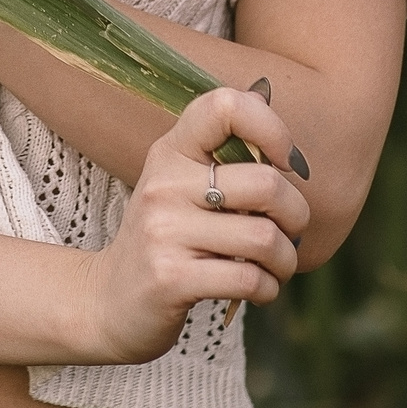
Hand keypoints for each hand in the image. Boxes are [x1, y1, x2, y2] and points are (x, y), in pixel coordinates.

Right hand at [74, 88, 311, 364]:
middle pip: (266, 183)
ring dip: (285, 260)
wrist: (110, 301)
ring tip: (273, 266)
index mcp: (171, 152)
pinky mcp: (170, 278)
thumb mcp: (183, 188)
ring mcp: (163, 231)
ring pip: (265, 237)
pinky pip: (250, 279)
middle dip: (296, 216)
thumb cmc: (169, 240)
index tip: (285, 164)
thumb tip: (287, 150)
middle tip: (288, 232)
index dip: (272, 129)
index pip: (225, 106)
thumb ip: (227, 163)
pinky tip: (257, 290)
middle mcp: (164, 184)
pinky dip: (269, 290)